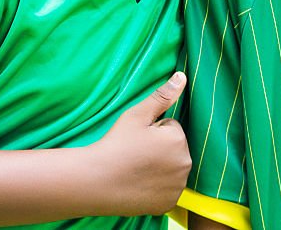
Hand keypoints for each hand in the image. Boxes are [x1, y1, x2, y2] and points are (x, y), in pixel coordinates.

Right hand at [89, 72, 190, 216]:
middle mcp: (184, 164)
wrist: (96, 181)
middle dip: (159, 148)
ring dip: (159, 167)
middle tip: (135, 154)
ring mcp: (177, 187)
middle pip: (174, 149)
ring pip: (171, 169)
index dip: (153, 131)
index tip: (137, 139)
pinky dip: (156, 187)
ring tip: (136, 169)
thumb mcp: (137, 115)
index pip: (171, 128)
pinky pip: (166, 189)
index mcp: (178, 140)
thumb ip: (162, 95)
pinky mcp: (167, 203)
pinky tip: (139, 185)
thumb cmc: (116, 144)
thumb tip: (182, 76)